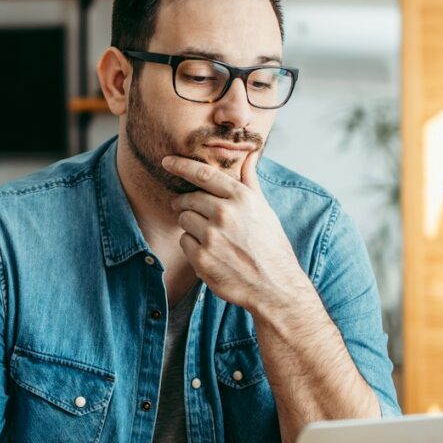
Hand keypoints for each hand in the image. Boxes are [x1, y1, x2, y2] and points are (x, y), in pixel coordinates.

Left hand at [161, 146, 309, 313]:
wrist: (275, 286)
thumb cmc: (271, 246)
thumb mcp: (264, 210)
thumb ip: (250, 181)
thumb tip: (250, 155)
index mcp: (241, 198)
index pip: (204, 174)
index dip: (182, 166)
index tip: (167, 162)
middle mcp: (225, 214)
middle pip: (189, 199)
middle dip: (185, 203)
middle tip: (187, 209)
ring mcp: (211, 237)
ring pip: (184, 220)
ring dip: (191, 226)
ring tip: (210, 237)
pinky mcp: (201, 259)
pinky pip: (184, 242)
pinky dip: (192, 246)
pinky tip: (210, 253)